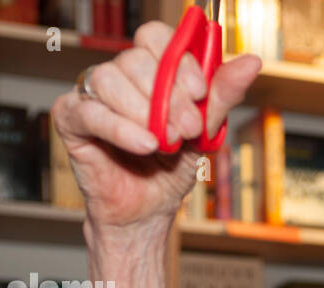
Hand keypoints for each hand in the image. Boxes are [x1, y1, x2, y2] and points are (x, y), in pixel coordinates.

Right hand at [50, 21, 259, 231]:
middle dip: (168, 96)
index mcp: (149, 70)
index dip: (179, 61)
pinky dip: (121, 129)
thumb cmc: (171, 170)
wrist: (148, 213)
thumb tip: (252, 62)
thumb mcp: (205, 132)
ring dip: (145, 113)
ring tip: (165, 143)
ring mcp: (92, 95)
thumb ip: (222, 97)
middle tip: (186, 129)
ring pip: (110, 79)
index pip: (156, 37)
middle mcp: (119, 76)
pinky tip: (145, 145)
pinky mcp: (71, 120)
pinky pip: (91, 112)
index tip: (199, 93)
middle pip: (135, 58)